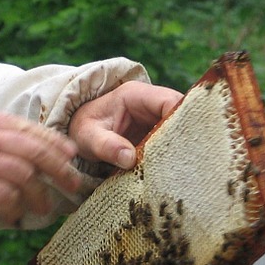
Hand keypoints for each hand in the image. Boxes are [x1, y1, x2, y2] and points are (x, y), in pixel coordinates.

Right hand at [0, 107, 84, 226]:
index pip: (23, 126)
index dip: (50, 140)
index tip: (67, 152)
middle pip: (35, 149)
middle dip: (60, 167)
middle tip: (72, 182)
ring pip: (27, 174)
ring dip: (40, 194)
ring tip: (45, 207)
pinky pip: (9, 198)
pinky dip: (16, 209)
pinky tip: (15, 217)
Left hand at [68, 81, 184, 169]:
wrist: (78, 131)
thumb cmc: (83, 129)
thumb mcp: (88, 137)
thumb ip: (106, 145)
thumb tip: (129, 159)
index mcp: (136, 95)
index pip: (169, 100)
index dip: (180, 119)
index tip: (181, 144)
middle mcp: (151, 103)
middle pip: (181, 114)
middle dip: (186, 136)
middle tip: (187, 161)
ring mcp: (156, 118)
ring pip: (181, 129)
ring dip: (182, 146)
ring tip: (183, 167)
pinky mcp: (157, 133)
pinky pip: (173, 141)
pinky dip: (175, 154)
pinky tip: (177, 170)